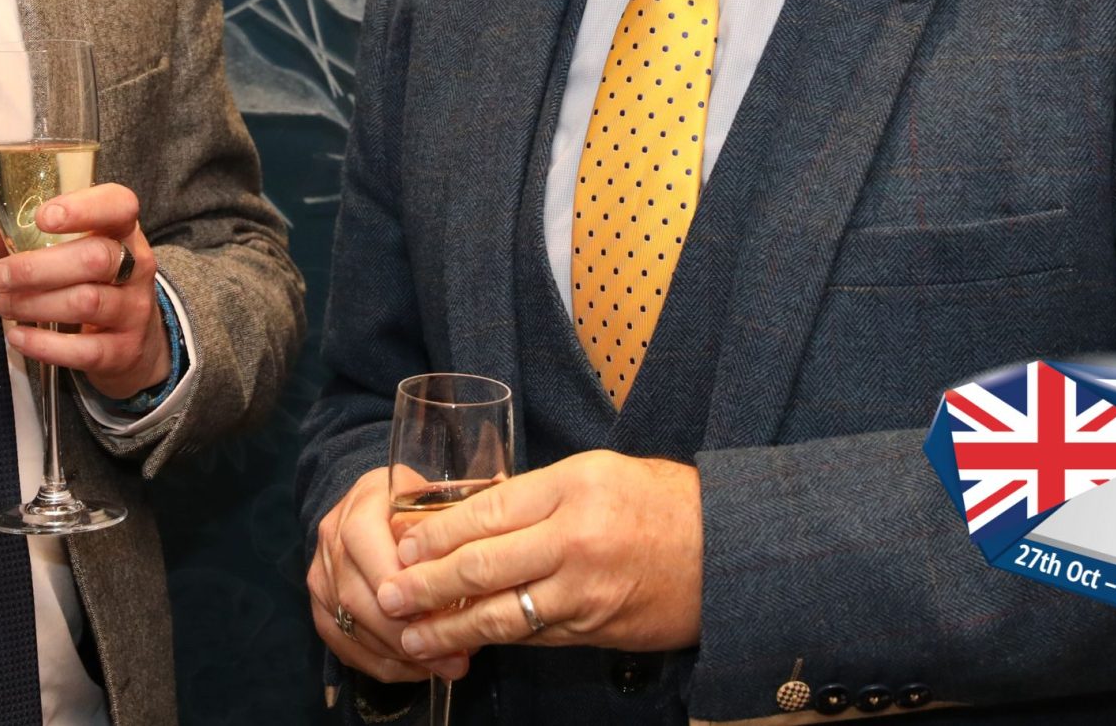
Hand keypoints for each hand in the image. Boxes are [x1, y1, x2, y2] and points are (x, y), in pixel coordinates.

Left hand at [0, 183, 168, 401]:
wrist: (134, 340)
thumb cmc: (89, 283)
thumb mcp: (63, 251)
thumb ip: (19, 232)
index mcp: (122, 230)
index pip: (119, 205)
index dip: (84, 208)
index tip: (42, 217)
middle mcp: (136, 266)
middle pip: (95, 258)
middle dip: (37, 268)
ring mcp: (134, 310)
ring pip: (87, 302)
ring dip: (35, 304)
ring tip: (4, 304)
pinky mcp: (124, 350)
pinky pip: (85, 350)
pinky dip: (45, 345)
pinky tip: (18, 337)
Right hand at [307, 466, 469, 685]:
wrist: (363, 510)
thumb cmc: (409, 504)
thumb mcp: (431, 492)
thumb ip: (457, 506)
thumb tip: (504, 497)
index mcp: (360, 507)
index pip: (373, 550)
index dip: (409, 586)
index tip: (452, 608)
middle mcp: (331, 542)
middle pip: (362, 598)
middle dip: (410, 633)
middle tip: (458, 654)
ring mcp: (321, 579)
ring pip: (355, 628)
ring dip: (403, 655)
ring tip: (449, 665)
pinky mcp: (320, 611)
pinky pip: (347, 649)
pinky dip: (386, 665)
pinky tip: (421, 669)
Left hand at [375, 451, 702, 659]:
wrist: (727, 552)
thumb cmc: (661, 502)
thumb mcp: (597, 473)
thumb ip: (538, 494)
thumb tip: (473, 513)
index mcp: (573, 488)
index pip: (487, 513)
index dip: (437, 533)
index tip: (402, 544)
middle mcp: (576, 541)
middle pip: (484, 566)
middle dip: (428, 585)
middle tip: (388, 596)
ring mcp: (586, 592)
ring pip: (503, 614)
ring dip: (451, 628)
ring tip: (412, 636)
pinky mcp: (595, 630)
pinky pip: (535, 636)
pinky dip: (497, 638)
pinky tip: (467, 642)